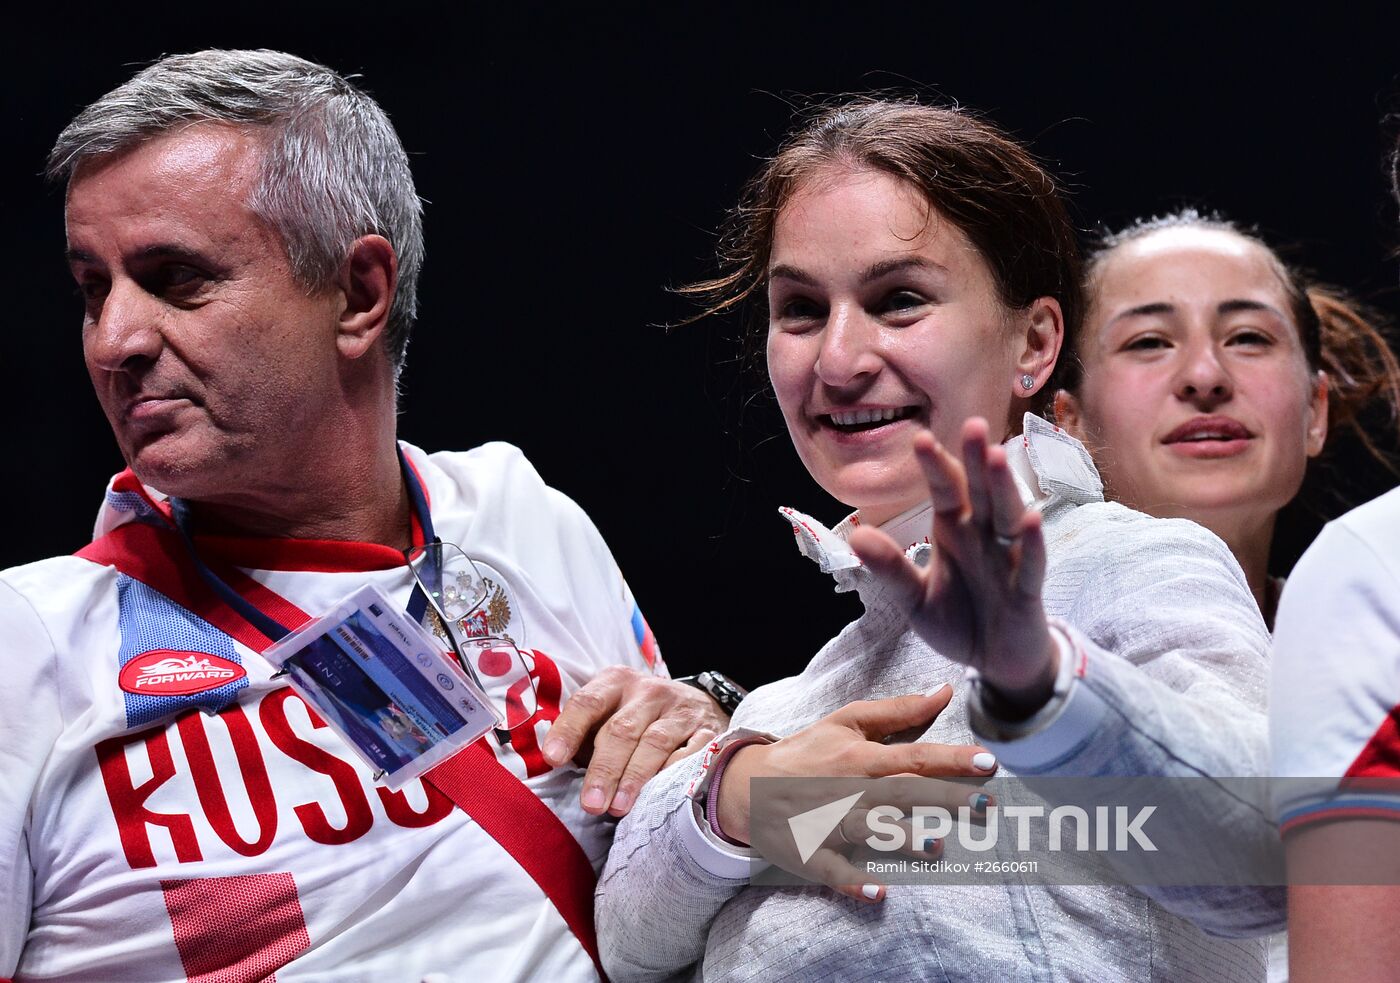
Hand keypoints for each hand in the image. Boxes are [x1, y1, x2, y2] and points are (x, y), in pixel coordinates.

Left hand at [541, 666, 728, 815]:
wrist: (693, 705)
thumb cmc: (637, 716)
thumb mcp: (609, 712)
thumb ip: (584, 734)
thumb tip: (554, 766)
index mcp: (615, 682)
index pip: (587, 702)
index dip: (569, 730)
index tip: (553, 759)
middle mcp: (648, 691)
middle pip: (621, 729)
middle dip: (604, 769)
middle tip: (591, 803)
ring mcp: (680, 709)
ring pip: (655, 742)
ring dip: (634, 777)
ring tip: (618, 807)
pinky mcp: (707, 729)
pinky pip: (690, 753)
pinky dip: (673, 774)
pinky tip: (659, 794)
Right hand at [716, 686, 997, 902]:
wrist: (747, 786)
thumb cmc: (807, 753)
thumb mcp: (846, 722)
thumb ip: (897, 710)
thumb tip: (944, 692)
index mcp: (859, 757)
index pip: (913, 756)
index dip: (952, 759)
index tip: (989, 762)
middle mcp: (849, 790)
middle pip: (903, 794)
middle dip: (945, 798)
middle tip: (986, 805)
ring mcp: (830, 824)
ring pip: (871, 832)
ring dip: (902, 840)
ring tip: (938, 846)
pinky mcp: (814, 854)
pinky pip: (836, 871)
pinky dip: (855, 881)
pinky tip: (879, 891)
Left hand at [848, 417, 1057, 715]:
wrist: (997, 662)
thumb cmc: (960, 620)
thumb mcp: (914, 599)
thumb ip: (891, 569)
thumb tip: (856, 536)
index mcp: (954, 532)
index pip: (945, 492)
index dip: (935, 466)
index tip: (920, 438)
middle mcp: (983, 538)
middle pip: (980, 493)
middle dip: (976, 460)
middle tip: (973, 424)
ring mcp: (1008, 561)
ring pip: (1007, 518)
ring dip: (1003, 488)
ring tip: (997, 457)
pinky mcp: (1027, 591)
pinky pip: (1030, 565)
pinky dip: (1031, 545)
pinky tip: (1031, 521)